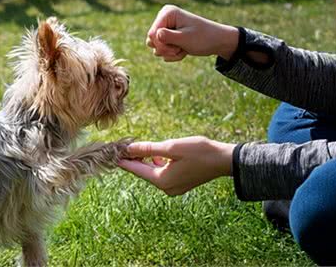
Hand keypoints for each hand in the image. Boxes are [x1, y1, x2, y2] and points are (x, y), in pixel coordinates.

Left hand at [118, 137, 235, 195]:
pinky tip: (156, 155)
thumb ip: (149, 149)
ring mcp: (174, 188)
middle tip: (123, 147)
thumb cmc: (199, 151)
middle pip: (144, 172)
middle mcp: (166, 188)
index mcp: (162, 180)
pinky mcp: (181, 183)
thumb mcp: (171, 147)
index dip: (124, 160)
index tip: (111, 153)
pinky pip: (163, 174)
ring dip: (146, 161)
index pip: (136, 170)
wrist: (224, 160)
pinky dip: (157, 164)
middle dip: (134, 160)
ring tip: (136, 149)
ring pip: (153, 173)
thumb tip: (129, 149)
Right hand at [146, 5, 238, 61]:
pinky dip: (173, 54)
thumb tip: (151, 36)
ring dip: (170, 53)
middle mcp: (164, 18)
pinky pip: (162, 51)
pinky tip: (184, 50)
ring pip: (156, 48)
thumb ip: (166, 37)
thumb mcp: (185, 38)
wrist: (217, 41)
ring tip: (183, 49)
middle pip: (151, 41)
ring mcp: (165, 28)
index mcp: (167, 13)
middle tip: (180, 48)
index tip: (177, 46)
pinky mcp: (168, 37)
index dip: (162, 45)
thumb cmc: (203, 37)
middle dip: (166, 49)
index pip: (152, 34)